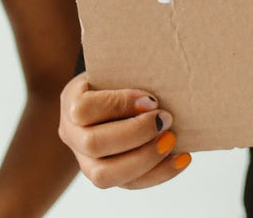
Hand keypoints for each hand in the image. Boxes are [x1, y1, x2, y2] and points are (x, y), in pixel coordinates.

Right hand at [58, 73, 192, 188]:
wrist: (116, 95)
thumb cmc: (122, 78)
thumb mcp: (120, 67)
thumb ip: (131, 72)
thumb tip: (158, 91)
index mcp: (71, 103)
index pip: (84, 109)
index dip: (118, 105)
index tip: (152, 99)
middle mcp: (72, 135)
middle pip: (94, 144)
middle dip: (136, 133)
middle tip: (166, 119)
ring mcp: (86, 161)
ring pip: (105, 175)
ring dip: (145, 157)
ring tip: (171, 139)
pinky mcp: (108, 176)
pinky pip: (130, 184)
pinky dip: (160, 173)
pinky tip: (182, 157)